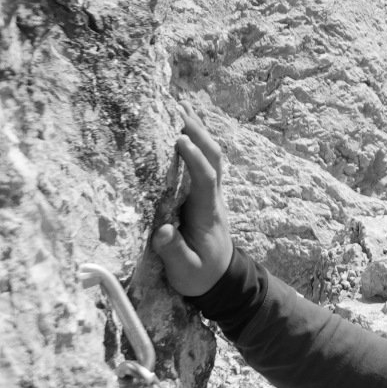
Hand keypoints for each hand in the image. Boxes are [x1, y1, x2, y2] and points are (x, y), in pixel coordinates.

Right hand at [152, 117, 233, 299]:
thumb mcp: (186, 271)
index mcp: (208, 213)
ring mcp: (213, 194)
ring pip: (213, 157)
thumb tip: (163, 231)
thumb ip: (174, 252)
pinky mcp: (206, 195)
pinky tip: (182, 129)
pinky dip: (197, 143)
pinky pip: (205, 163)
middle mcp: (213, 198)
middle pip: (215, 158)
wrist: (223, 280)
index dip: (195, 158)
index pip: (205, 179)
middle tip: (178, 108)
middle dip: (199, 132)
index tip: (180, 138)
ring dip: (200, 132)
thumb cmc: (201, 276)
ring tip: (180, 107)